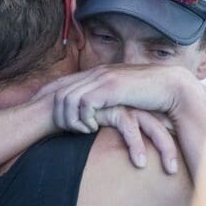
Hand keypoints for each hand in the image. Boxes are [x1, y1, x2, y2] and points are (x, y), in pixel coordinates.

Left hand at [35, 64, 193, 132]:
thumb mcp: (121, 96)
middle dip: (52, 113)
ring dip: (69, 119)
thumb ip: (106, 99)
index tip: (34, 110)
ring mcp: (102, 79)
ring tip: (80, 131)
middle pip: (57, 91)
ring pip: (67, 98)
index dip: (44, 96)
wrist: (171, 87)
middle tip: (60, 130)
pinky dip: (83, 118)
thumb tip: (93, 109)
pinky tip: (92, 128)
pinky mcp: (111, 88)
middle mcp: (95, 73)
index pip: (60, 83)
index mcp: (95, 74)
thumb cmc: (149, 95)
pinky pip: (84, 103)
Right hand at [92, 106, 178, 174]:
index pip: (164, 124)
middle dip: (174, 148)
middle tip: (177, 171)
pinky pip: (130, 127)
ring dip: (164, 148)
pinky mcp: (114, 107)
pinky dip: (136, 144)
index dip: (175, 141)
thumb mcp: (109, 135)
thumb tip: (141, 164)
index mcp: (139, 110)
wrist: (60, 110)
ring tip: (170, 170)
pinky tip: (140, 162)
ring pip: (152, 125)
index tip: (184, 162)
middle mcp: (136, 105)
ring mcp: (126, 104)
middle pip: (164, 124)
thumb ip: (124, 142)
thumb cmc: (86, 126)